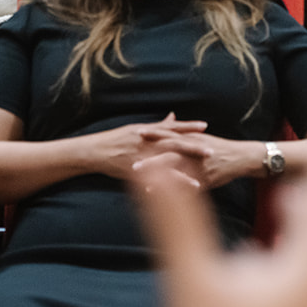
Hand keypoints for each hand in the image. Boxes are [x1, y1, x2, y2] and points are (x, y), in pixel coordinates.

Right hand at [88, 113, 209, 181]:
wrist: (95, 151)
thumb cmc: (116, 139)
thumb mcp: (136, 129)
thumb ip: (158, 125)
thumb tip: (173, 116)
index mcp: (148, 131)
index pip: (172, 128)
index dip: (189, 127)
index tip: (206, 126)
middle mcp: (146, 142)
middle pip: (173, 144)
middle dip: (193, 148)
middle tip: (212, 151)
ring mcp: (141, 157)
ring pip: (166, 163)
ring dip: (185, 169)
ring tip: (203, 174)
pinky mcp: (135, 170)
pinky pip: (154, 179)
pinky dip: (167, 184)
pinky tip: (177, 190)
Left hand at [136, 132, 261, 189]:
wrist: (240, 157)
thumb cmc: (219, 147)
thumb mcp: (201, 137)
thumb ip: (184, 132)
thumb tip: (171, 124)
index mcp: (191, 138)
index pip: (169, 134)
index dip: (153, 133)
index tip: (136, 133)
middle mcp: (193, 151)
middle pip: (169, 154)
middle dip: (150, 159)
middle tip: (132, 162)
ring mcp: (198, 166)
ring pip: (176, 172)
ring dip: (159, 178)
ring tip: (142, 184)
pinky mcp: (204, 179)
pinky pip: (186, 186)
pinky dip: (174, 191)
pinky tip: (162, 198)